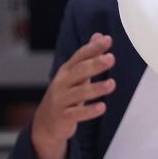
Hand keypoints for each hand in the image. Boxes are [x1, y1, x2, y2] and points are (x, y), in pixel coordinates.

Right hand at [31, 34, 114, 158]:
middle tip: (110, 58)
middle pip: (79, 71)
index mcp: (66, 71)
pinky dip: (89, 111)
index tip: (107, 40)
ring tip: (112, 84)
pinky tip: (102, 107)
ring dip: (96, 88)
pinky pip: (77, 113)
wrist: (45, 123)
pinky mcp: (63, 117)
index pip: (80, 56)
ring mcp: (61, 100)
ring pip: (80, 92)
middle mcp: (62, 83)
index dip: (93, 48)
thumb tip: (99, 35)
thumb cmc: (64, 96)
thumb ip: (88, 56)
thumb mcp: (74, 74)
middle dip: (95, 64)